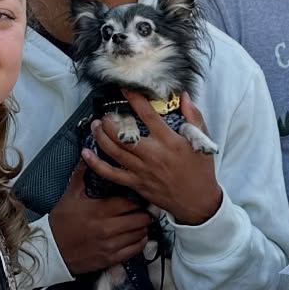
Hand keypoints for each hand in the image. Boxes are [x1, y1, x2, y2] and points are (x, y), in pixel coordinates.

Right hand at [47, 164, 151, 275]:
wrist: (51, 250)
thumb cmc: (61, 222)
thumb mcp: (70, 195)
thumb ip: (83, 175)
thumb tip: (89, 155)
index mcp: (100, 210)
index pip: (130, 202)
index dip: (136, 199)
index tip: (137, 197)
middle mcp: (107, 228)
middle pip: (141, 218)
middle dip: (143, 213)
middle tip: (141, 210)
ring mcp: (110, 245)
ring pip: (141, 234)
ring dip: (142, 228)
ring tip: (138, 222)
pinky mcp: (111, 258)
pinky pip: (136, 249)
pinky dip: (139, 242)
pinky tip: (135, 236)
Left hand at [83, 90, 222, 225]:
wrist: (197, 201)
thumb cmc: (201, 170)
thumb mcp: (203, 141)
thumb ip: (194, 116)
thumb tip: (183, 96)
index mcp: (169, 141)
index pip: (148, 115)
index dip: (135, 99)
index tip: (125, 88)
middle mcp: (153, 155)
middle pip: (123, 134)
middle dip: (110, 121)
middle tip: (106, 114)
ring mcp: (141, 170)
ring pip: (113, 151)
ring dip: (101, 136)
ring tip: (96, 125)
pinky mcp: (135, 183)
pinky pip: (110, 173)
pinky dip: (96, 163)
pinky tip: (86, 153)